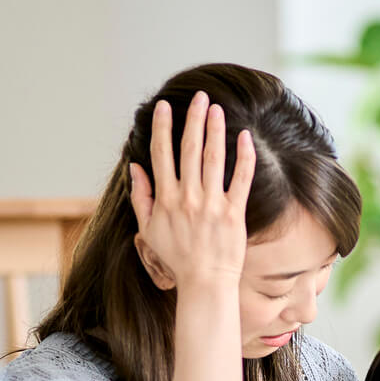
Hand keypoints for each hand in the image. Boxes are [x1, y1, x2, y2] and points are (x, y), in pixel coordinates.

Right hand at [126, 91, 255, 291]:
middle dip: (193, 120)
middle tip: (198, 97)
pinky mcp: (234, 213)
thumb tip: (135, 167)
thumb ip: (140, 198)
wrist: (205, 283)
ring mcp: (212, 204)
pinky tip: (244, 137)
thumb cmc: (176, 259)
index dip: (163, 128)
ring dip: (214, 130)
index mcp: (165, 199)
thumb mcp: (149, 230)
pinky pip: (241, 179)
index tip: (165, 107)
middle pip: (189, 149)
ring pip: (213, 158)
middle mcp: (188, 198)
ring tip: (216, 108)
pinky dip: (244, 157)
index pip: (162, 154)